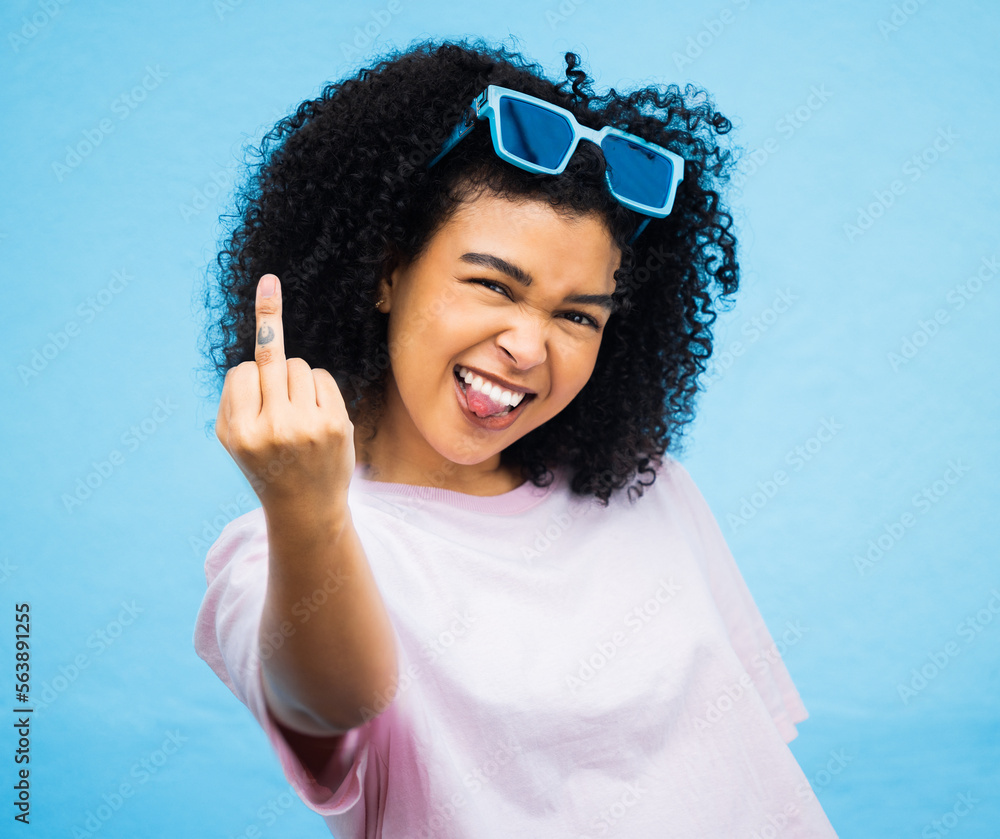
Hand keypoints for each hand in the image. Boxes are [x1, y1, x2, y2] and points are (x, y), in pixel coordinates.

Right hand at [215, 274, 355, 514]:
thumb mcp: (234, 437)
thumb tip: (264, 334)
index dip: (248, 376)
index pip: (242, 371)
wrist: (305, 507)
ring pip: (299, 365)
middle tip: (269, 285)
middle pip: (271, 359)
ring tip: (295, 410)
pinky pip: (323, 377)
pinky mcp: (335, 424)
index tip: (254, 377)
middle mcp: (274, 428)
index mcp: (242, 432)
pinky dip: (317, 385)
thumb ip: (234, 394)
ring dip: (296, 377)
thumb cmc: (265, 464)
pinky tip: (314, 411)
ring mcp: (308, 426)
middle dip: (271, 332)